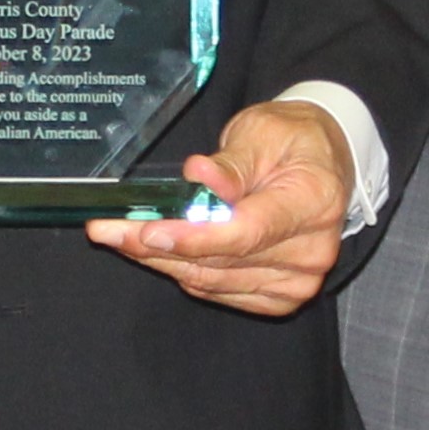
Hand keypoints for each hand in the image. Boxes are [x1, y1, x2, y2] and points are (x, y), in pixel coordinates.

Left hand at [95, 97, 348, 315]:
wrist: (322, 165)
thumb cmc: (290, 142)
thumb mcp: (262, 132)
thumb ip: (231, 163)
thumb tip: (198, 175)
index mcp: (314, 202)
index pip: (246, 232)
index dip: (194, 237)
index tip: (148, 230)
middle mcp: (311, 251)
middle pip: (219, 262)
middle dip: (156, 246)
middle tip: (107, 229)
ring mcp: (297, 281)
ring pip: (210, 281)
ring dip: (160, 260)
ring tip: (119, 236)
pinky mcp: (279, 297)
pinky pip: (217, 290)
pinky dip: (183, 270)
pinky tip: (158, 250)